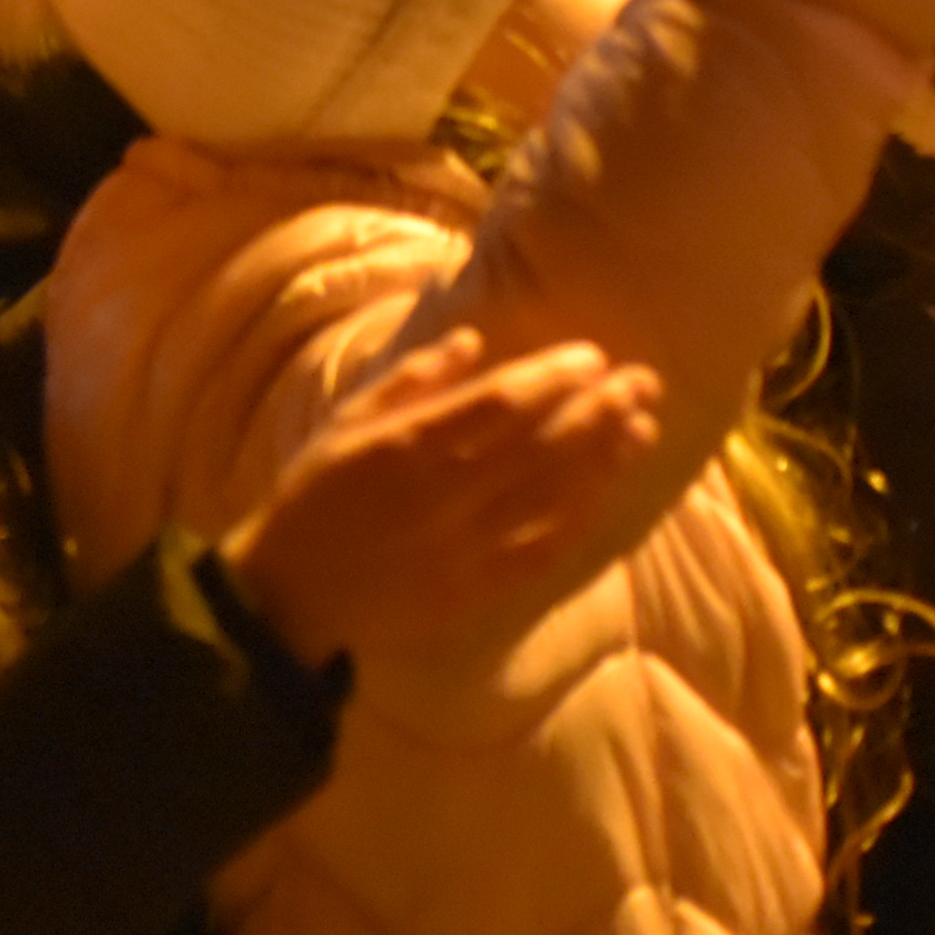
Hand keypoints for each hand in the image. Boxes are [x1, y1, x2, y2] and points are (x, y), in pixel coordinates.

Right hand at [221, 328, 664, 669]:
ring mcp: (462, 546)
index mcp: (406, 446)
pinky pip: (539, 551)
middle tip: (643, 382)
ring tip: (642, 428)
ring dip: (602, 461)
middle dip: (598, 410)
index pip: (499, 403)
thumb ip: (410, 380)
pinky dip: (577, 519)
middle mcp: (442, 494)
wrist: (290, 594)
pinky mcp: (473, 589)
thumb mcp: (345, 423)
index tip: (592, 356)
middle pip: (539, 445)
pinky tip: (606, 492)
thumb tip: (472, 340)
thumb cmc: (314, 496)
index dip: (553, 377)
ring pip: (550, 496)